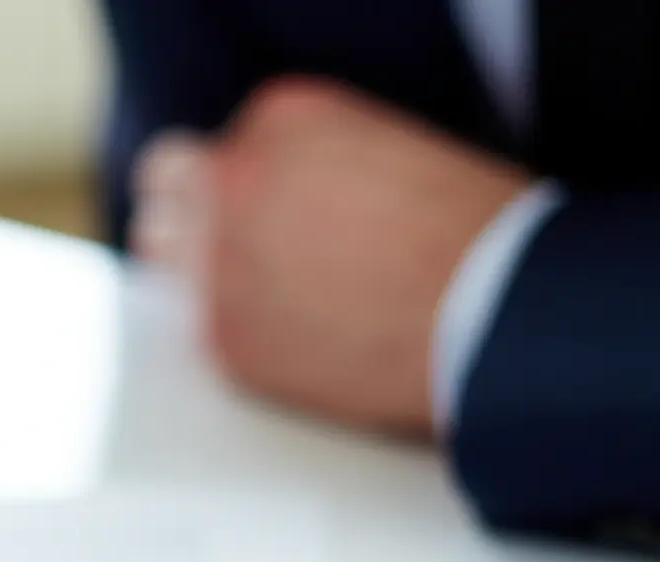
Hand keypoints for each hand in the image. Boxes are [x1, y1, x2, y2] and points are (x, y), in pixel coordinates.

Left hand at [131, 77, 530, 438]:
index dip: (247, 185)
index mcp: (281, 118)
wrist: (494, 317)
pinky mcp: (222, 338)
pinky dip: (240, 340)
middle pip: (168, 189)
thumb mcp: (389, 152)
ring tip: (268, 299)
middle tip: (242, 251)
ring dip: (201, 272)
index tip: (276, 213)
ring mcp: (218, 259)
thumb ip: (315, 166)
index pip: (222, 145)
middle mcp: (234, 177)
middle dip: (197, 216)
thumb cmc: (474, 236)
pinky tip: (298, 345)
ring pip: (165, 258)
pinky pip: (202, 332)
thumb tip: (291, 204)